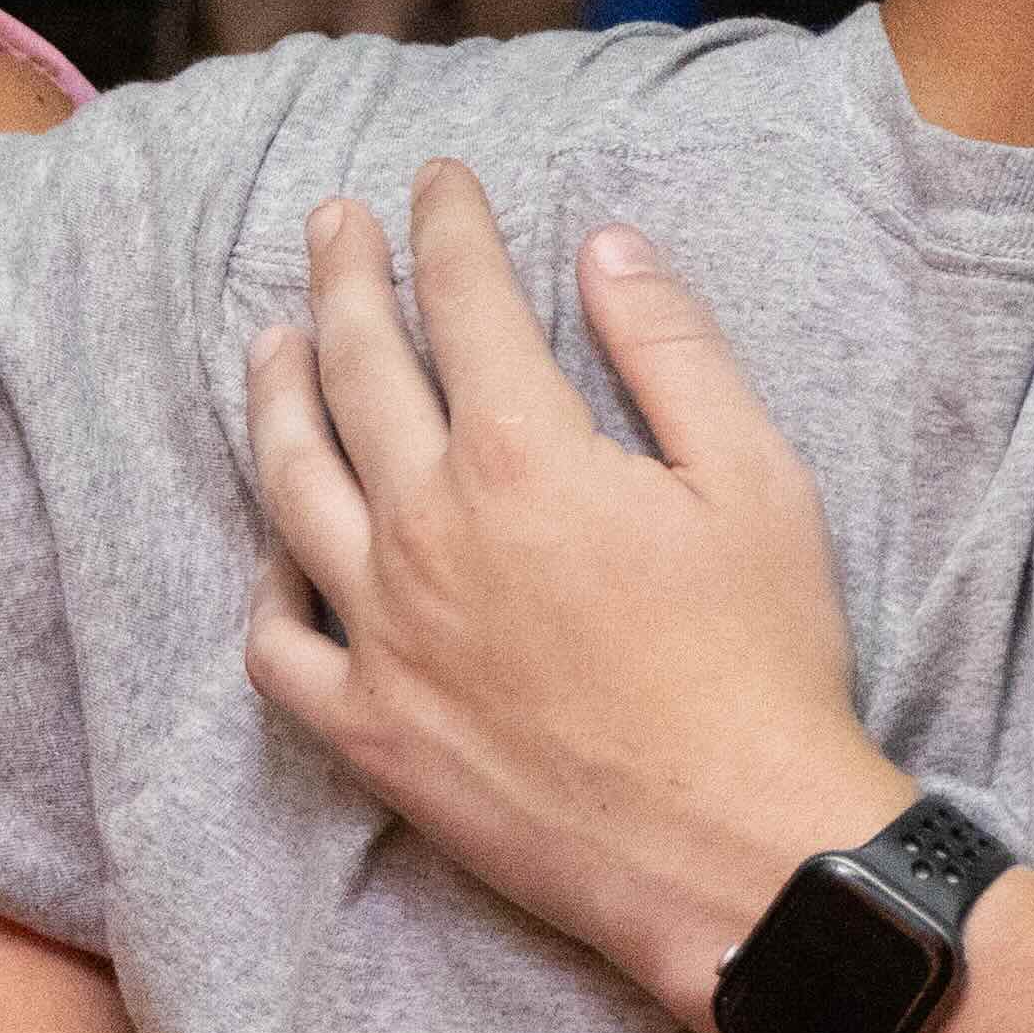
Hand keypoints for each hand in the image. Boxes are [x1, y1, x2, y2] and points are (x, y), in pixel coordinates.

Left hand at [246, 171, 891, 1032]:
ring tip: (271, 343)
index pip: (463, 304)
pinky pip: (280, 644)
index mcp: (524, 457)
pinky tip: (280, 547)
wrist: (737, 848)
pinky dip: (268, 583)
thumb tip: (608, 248)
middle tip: (334, 224)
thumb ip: (673, 353)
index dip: (449, 229)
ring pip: (291, 487)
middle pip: (357, 373)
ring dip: (275, 397)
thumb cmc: (764, 663)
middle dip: (344, 279)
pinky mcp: (374, 731)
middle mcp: (428, 531)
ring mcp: (385, 634)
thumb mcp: (759, 482)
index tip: (438, 184)